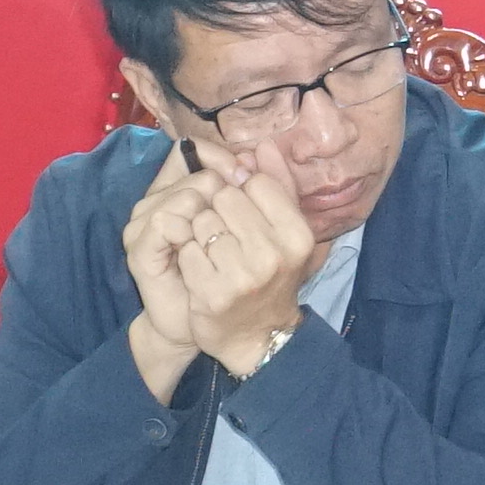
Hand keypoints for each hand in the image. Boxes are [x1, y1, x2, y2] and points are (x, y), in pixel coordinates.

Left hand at [122, 136, 322, 406]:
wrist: (259, 337)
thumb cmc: (272, 276)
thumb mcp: (286, 232)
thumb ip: (277, 186)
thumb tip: (260, 146)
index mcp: (297, 235)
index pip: (255, 182)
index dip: (241, 191)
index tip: (242, 212)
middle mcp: (273, 254)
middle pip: (225, 197)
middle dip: (219, 211)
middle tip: (226, 235)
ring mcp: (241, 276)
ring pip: (202, 221)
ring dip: (202, 233)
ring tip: (214, 253)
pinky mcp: (211, 294)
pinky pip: (187, 249)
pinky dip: (189, 256)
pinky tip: (201, 270)